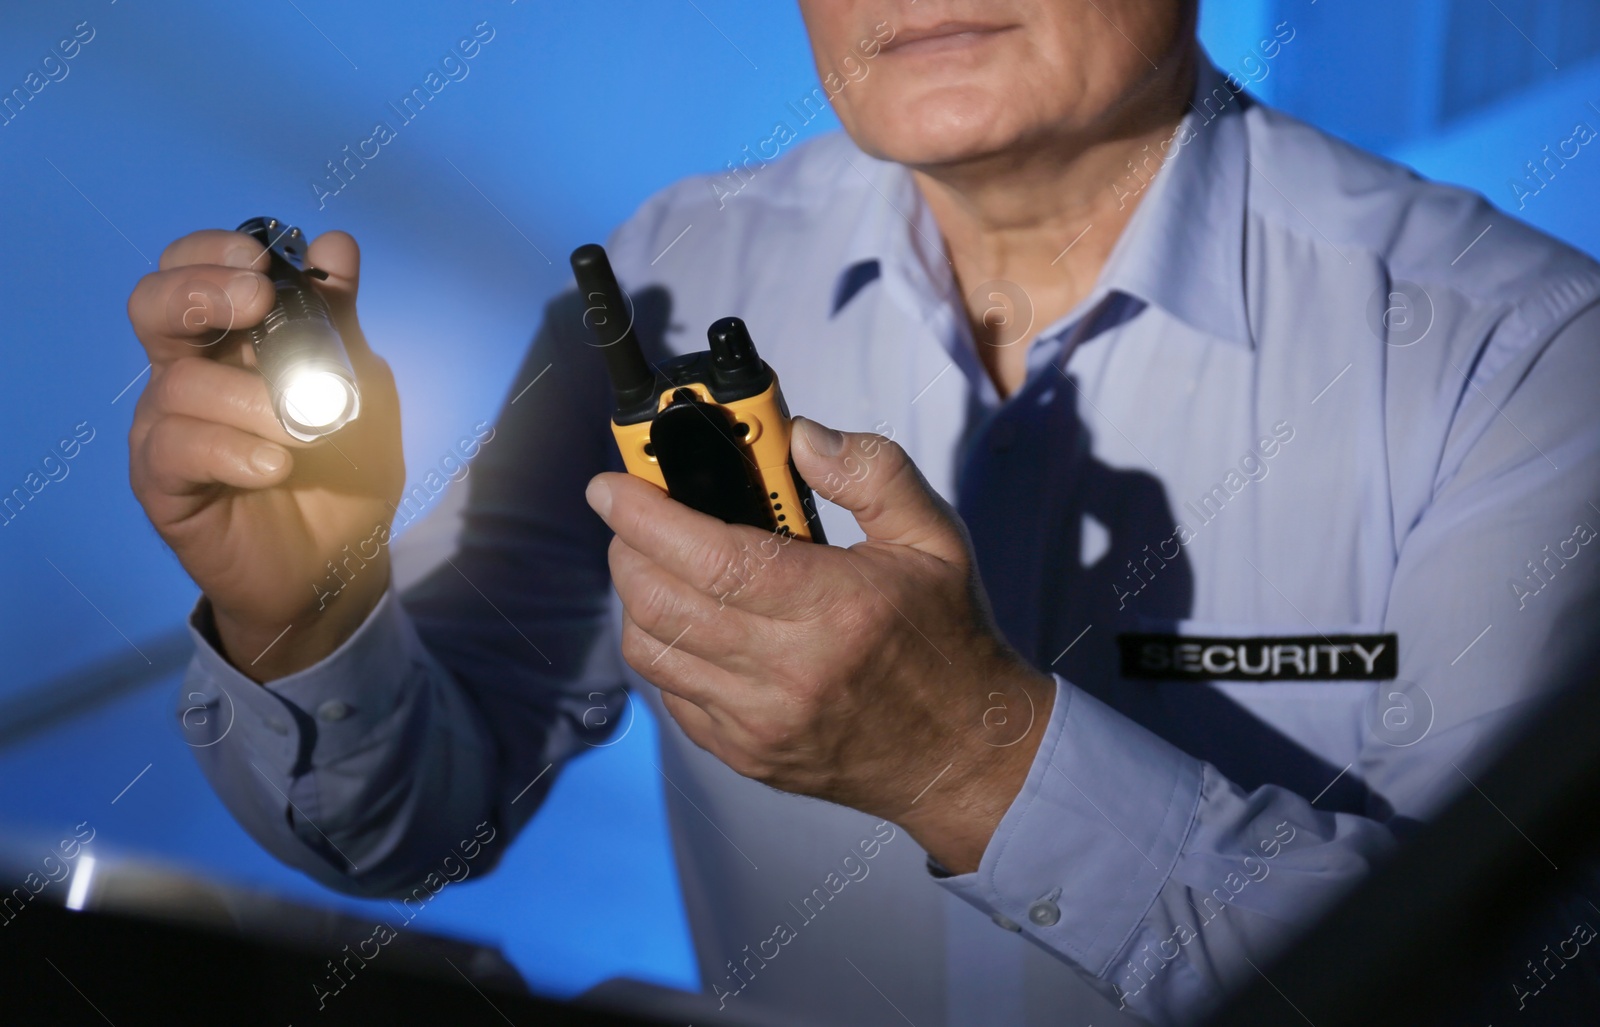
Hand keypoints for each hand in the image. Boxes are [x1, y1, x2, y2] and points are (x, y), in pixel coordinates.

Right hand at [127, 229, 402, 680]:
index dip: (215, 252)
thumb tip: (336, 244)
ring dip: (250, 399)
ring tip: (302, 431)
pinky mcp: (163, 484)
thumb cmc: (346, 468)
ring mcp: (169, 428)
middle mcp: (189, 372)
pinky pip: (176, 450)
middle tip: (256, 303)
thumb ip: (343, 322)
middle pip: (152, 305)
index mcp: (232, 339)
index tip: (264, 264)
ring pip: (179, 384)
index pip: (194, 269)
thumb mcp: (362, 389)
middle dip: (199, 291)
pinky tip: (273, 467)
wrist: (340, 565)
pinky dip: (231, 450)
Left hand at [588, 417, 1055, 872]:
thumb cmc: (947, 637)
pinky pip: (670, 695)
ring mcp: (761, 723)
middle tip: (634, 517)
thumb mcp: (934, 537)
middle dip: (628, 548)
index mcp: (836, 608)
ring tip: (658, 564)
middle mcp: (790, 672)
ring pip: (652, 652)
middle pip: (662, 604)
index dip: (647, 516)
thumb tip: (800, 437)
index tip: (611, 487)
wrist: (967, 752)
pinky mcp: (746, 755)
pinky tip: (691, 621)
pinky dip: (663, 649)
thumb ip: (871, 472)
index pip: (713, 559)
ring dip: (637, 597)